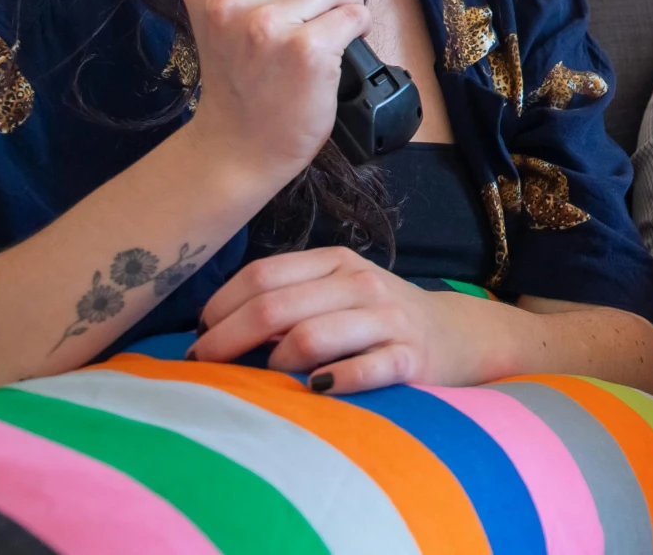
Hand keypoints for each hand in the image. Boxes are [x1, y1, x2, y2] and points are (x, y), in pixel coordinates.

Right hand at [178, 0, 367, 180]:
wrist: (239, 145)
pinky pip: (355, 12)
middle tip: (313, 4)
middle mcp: (230, 1)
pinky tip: (334, 48)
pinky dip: (356, 27)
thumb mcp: (219, 15)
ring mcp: (267, 26)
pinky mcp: (306, 51)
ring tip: (321, 31)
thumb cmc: (241, 77)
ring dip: (341, 4)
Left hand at [191, 247, 479, 391]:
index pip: (262, 276)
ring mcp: (387, 320)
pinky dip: (330, 382)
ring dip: (275, 363)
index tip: (198, 336)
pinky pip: (360, 371)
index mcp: (335, 262)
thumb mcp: (337, 292)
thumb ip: (288, 298)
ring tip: (265, 380)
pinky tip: (314, 390)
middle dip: (226, 340)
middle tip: (203, 366)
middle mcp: (360, 284)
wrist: (455, 336)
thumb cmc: (376, 318)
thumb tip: (214, 328)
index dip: (219, 307)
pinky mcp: (410, 358)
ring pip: (309, 336)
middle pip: (274, 307)